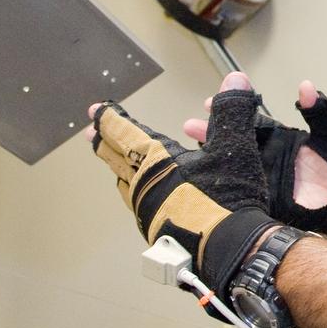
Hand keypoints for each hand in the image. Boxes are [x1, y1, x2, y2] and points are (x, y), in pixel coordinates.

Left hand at [88, 73, 279, 302]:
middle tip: (91, 133)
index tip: (96, 110)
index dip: (110, 118)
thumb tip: (235, 78)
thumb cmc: (229, 198)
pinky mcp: (157, 230)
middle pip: (116, 158)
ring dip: (119, 169)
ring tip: (116, 164)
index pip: (125, 132)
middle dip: (104, 142)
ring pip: (125, 183)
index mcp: (155, 160)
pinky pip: (139, 204)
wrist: (231, 249)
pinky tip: (145, 197)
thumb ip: (232, 110)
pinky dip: (138, 192)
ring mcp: (147, 210)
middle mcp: (143, 184)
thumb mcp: (235, 147)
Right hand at [184, 79, 326, 243]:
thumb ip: (320, 110)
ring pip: (233, 168)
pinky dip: (225, 191)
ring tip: (189, 154)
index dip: (232, 110)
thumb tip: (306, 86)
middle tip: (189, 125)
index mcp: (280, 138)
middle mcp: (268, 157)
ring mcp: (265, 180)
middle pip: (235, 143)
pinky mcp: (267, 201)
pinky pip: (242, 194)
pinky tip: (206, 187)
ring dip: (214, 161)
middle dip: (212, 133)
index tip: (211, 100)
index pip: (250, 120)